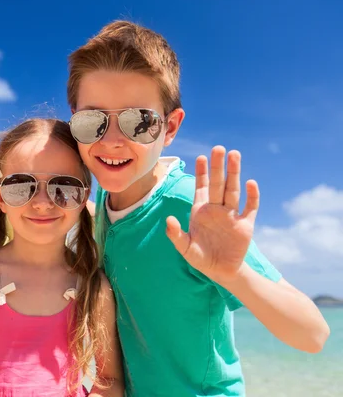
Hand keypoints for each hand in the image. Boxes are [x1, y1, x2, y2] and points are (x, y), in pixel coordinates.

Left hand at [165, 146, 257, 284]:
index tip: (201, 157)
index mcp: (201, 211)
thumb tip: (168, 219)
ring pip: (233, 190)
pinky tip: (251, 183)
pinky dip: (252, 196)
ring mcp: (232, 215)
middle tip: (218, 148)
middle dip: (217, 167)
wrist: (221, 272)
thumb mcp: (184, 247)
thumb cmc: (200, 258)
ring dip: (234, 174)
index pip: (201, 187)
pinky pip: (250, 208)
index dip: (201, 172)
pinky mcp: (245, 225)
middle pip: (218, 184)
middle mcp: (217, 209)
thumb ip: (175, 234)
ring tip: (234, 155)